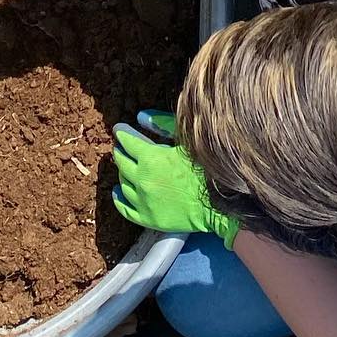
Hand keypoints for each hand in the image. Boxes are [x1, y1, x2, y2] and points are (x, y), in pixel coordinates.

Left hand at [113, 110, 239, 247]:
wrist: (218, 203)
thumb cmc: (205, 168)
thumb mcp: (186, 139)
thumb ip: (162, 124)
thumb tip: (141, 116)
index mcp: (150, 158)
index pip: (127, 142)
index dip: (122, 133)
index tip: (120, 129)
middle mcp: (142, 180)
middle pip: (122, 162)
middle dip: (121, 151)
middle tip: (122, 146)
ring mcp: (143, 201)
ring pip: (123, 184)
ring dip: (122, 173)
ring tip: (125, 166)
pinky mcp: (148, 219)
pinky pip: (125, 209)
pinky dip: (119, 199)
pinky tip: (118, 192)